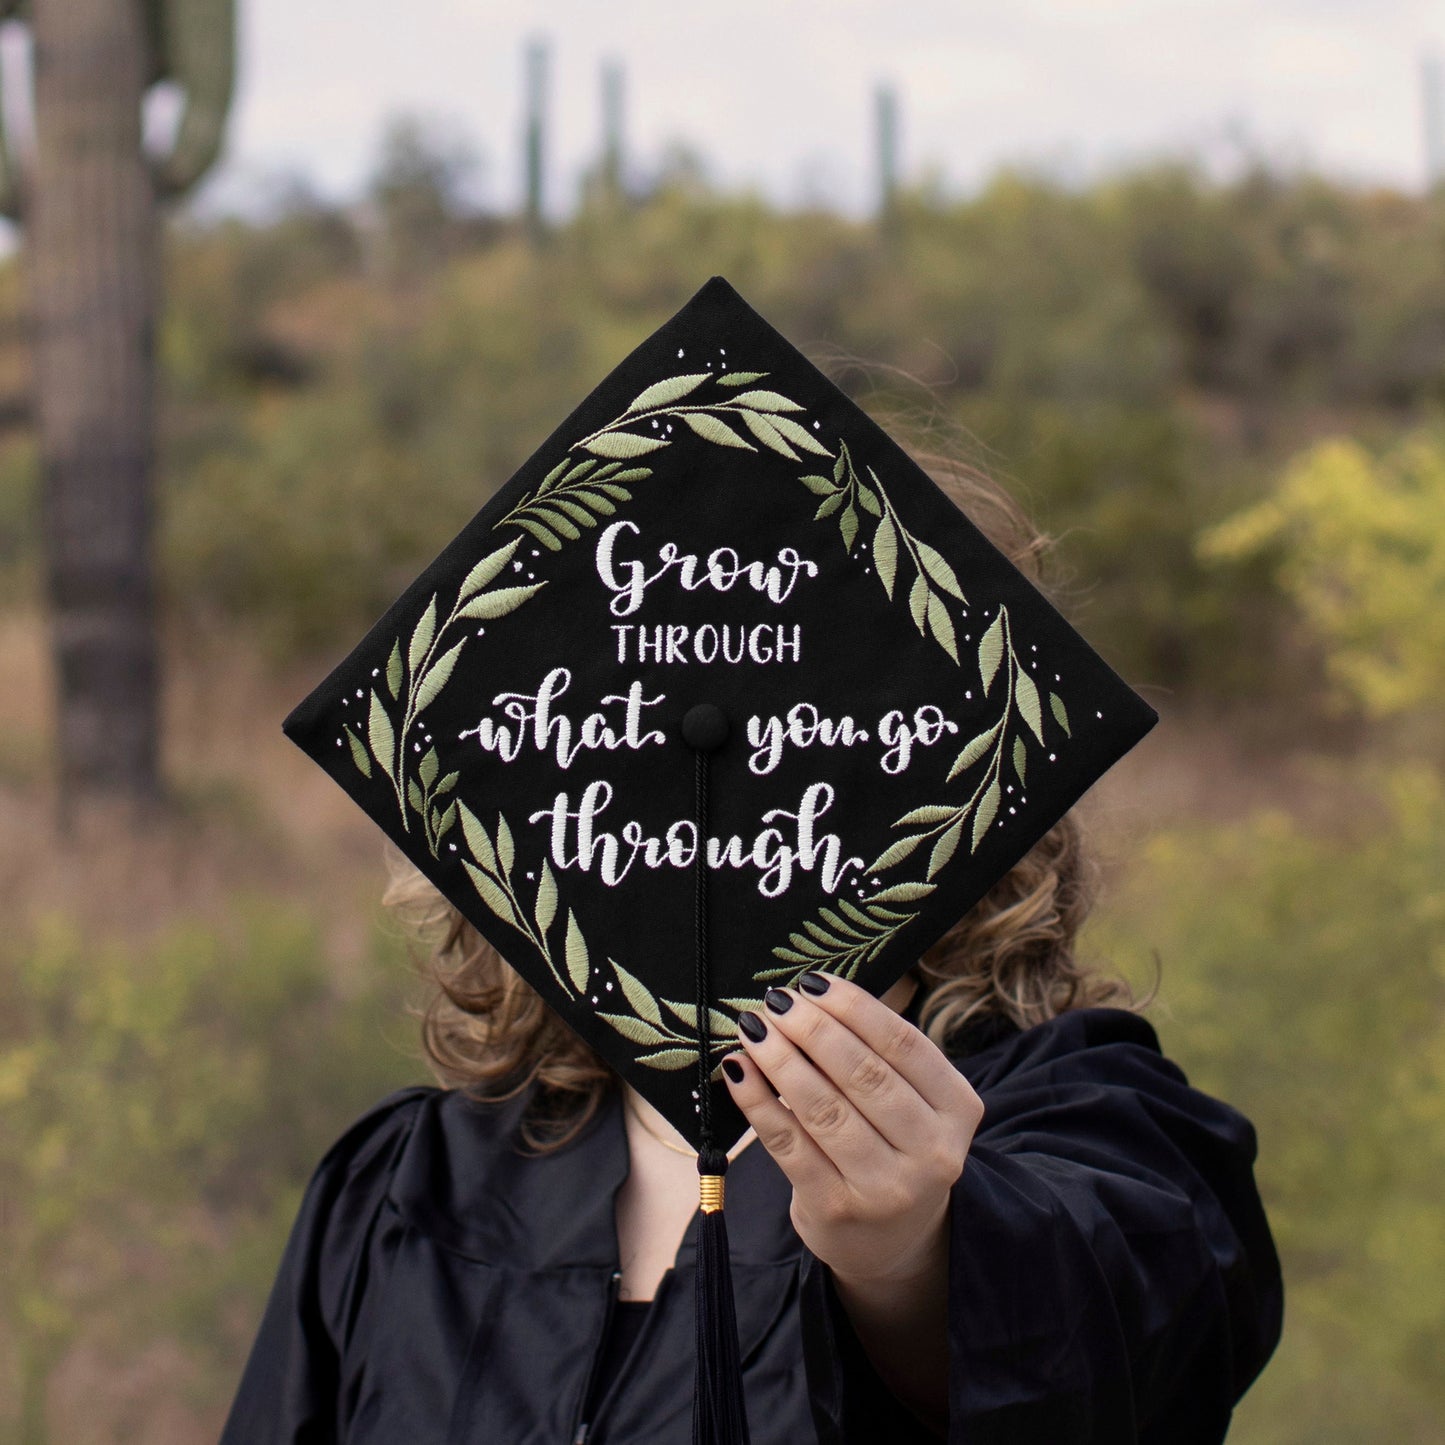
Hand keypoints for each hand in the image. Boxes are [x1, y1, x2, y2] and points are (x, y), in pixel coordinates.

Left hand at [722, 971, 983, 1285]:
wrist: (891, 1242)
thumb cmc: (895, 1148)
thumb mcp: (913, 1104)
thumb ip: (879, 1055)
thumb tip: (813, 997)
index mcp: (958, 1109)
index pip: (903, 1044)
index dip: (854, 1007)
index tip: (814, 982)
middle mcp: (932, 1152)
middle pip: (864, 1074)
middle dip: (812, 1029)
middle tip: (777, 1000)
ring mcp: (885, 1188)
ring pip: (823, 1108)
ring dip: (781, 1060)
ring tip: (755, 1029)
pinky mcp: (835, 1209)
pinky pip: (788, 1143)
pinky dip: (758, 1101)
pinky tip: (739, 1071)